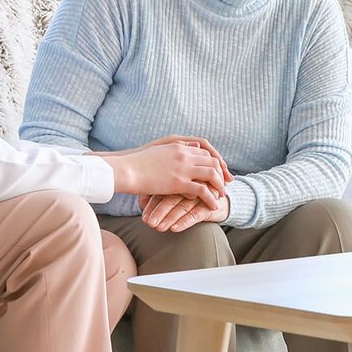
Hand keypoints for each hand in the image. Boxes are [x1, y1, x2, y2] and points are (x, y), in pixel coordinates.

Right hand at [101, 140, 227, 205]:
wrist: (126, 169)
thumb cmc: (136, 163)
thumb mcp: (157, 151)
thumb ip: (173, 150)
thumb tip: (186, 150)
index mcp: (178, 146)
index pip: (204, 150)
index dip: (214, 161)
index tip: (218, 171)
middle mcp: (184, 154)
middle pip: (212, 160)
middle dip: (221, 172)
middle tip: (225, 184)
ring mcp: (183, 168)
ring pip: (212, 173)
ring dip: (219, 185)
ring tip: (221, 195)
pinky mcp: (179, 182)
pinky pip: (203, 190)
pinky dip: (210, 198)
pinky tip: (212, 205)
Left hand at [139, 193, 228, 232]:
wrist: (220, 196)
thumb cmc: (193, 193)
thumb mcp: (177, 191)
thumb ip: (160, 193)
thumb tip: (141, 200)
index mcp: (180, 178)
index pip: (163, 190)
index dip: (152, 203)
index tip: (143, 216)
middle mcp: (190, 185)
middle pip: (172, 197)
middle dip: (159, 212)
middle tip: (148, 223)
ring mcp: (200, 195)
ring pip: (182, 207)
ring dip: (169, 218)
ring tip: (158, 228)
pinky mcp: (209, 206)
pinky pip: (196, 214)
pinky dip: (184, 222)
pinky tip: (174, 229)